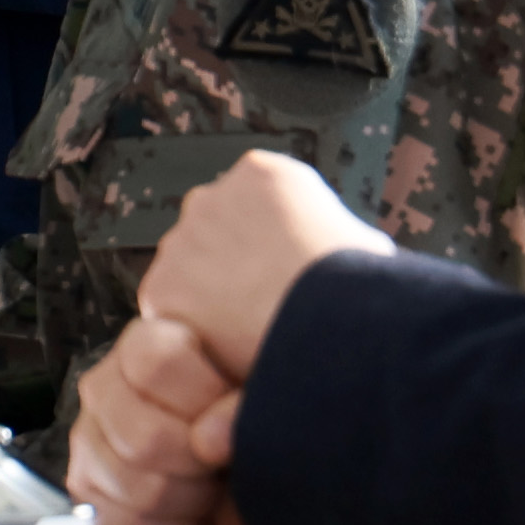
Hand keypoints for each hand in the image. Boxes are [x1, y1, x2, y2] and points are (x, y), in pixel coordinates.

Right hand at [64, 309, 254, 524]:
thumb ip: (247, 399)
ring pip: (134, 486)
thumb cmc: (263, 414)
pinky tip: (193, 514)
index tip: (236, 408)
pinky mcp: (87, 492)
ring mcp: (88, 439)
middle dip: (198, 463)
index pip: (156, 363)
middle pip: (142, 437)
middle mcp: (104, 383)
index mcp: (148, 338)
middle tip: (224, 458)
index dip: (205, 397)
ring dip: (191, 500)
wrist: (258, 468)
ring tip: (213, 485)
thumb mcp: (273, 388)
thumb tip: (207, 443)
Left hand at [135, 152, 386, 370]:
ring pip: (186, 273)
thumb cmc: (356, 285)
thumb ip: (335, 236)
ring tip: (248, 333)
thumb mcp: (363, 243)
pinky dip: (192, 332)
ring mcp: (180, 241)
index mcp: (261, 174)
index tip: (277, 270)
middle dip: (230, 267)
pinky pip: (170, 312)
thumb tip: (350, 256)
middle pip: (212, 235)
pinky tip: (226, 350)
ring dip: (207, 298)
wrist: (328, 318)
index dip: (266, 244)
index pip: (251, 204)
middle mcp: (211, 197)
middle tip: (259, 306)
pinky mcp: (161, 287)